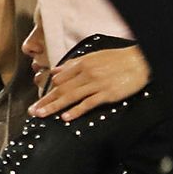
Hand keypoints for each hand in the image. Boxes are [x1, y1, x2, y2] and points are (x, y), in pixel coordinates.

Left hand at [29, 45, 149, 121]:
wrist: (140, 61)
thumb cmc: (117, 59)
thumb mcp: (94, 56)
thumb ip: (73, 64)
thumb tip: (55, 71)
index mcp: (83, 64)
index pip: (60, 79)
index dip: (48, 90)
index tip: (38, 99)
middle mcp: (87, 74)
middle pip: (61, 89)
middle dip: (45, 101)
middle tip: (32, 111)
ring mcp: (97, 84)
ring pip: (71, 97)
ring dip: (54, 106)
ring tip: (42, 114)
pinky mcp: (107, 94)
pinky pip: (88, 103)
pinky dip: (76, 110)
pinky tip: (65, 117)